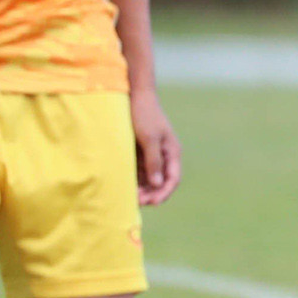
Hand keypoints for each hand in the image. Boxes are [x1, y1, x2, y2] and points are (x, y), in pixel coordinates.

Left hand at [131, 87, 180, 205]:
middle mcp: (164, 155)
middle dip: (151, 193)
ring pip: (150, 178)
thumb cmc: (144, 114)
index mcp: (172, 152)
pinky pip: (140, 171)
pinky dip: (135, 179)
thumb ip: (154, 161)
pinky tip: (125, 184)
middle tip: (137, 201)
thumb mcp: (149, 138)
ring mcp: (153, 154)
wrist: (135, 94)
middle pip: (161, 182)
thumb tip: (157, 184)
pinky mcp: (141, 152)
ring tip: (130, 196)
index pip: (172, 179)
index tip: (151, 203)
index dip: (163, 193)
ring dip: (142, 188)